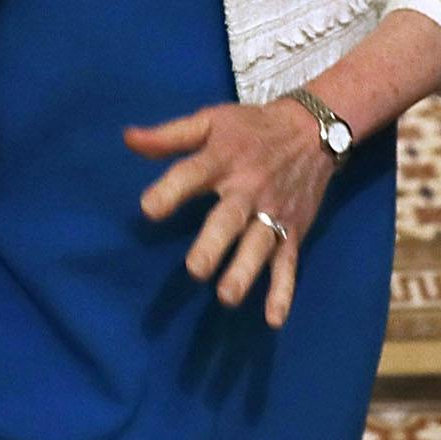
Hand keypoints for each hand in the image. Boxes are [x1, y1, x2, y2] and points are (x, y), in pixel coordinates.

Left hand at [127, 100, 336, 326]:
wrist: (312, 129)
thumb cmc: (251, 128)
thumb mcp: (210, 120)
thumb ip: (169, 135)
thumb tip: (128, 139)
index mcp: (222, 159)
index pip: (193, 174)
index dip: (171, 191)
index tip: (148, 209)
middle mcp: (248, 188)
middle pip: (230, 218)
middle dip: (214, 244)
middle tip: (196, 270)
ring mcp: (273, 213)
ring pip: (259, 245)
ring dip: (245, 271)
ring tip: (226, 296)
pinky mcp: (293, 231)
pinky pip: (289, 264)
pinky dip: (283, 292)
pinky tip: (273, 319)